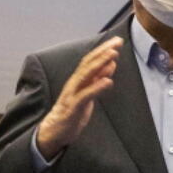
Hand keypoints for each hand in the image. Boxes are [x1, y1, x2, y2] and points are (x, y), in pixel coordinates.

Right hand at [35, 36, 122, 158]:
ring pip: (86, 75)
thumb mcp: (88, 94)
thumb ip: (98, 80)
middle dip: (103, 51)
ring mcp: (72, 94)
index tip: (117, 41)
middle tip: (118, 42)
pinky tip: (108, 81)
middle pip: (88, 63)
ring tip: (113, 55)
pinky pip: (86, 95)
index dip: (103, 49)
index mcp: (78, 80)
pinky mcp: (73, 107)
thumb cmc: (72, 112)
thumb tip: (111, 64)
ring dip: (100, 63)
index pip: (91, 60)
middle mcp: (74, 83)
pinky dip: (97, 87)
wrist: (55, 131)